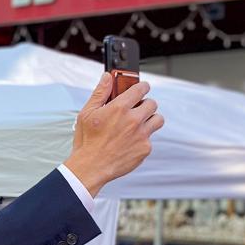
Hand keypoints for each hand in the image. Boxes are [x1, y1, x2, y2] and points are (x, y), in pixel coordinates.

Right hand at [63, 73, 162, 197]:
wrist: (91, 167)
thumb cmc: (87, 141)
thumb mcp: (87, 113)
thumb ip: (100, 93)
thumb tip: (107, 77)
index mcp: (119, 108)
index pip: (141, 89)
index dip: (143, 87)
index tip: (143, 88)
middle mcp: (133, 120)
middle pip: (153, 103)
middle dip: (146, 104)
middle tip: (137, 110)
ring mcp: (141, 135)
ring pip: (158, 119)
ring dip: (150, 120)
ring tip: (139, 125)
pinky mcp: (145, 148)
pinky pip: (151, 139)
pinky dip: (143, 139)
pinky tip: (130, 142)